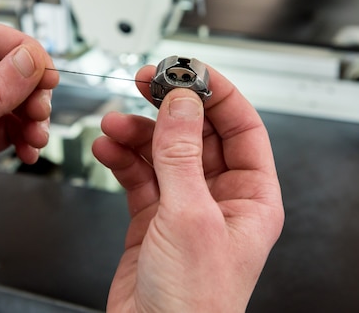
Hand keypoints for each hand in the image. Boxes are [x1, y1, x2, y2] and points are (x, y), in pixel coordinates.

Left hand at [0, 23, 57, 295]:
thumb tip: (27, 63)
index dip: (21, 51)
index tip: (44, 72)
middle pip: (9, 69)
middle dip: (32, 88)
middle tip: (40, 109)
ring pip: (16, 101)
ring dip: (34, 116)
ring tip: (35, 135)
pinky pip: (14, 130)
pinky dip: (27, 139)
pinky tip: (27, 151)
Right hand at [92, 64, 283, 311]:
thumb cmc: (194, 303)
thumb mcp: (190, 216)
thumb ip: (182, 154)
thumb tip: (182, 103)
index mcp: (250, 197)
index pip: (241, 127)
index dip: (217, 93)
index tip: (190, 69)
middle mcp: (219, 197)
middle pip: (197, 133)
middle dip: (170, 107)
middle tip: (146, 83)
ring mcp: (184, 206)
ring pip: (163, 151)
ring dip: (138, 133)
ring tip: (115, 124)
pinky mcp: (152, 218)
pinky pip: (138, 175)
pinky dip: (122, 159)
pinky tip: (108, 149)